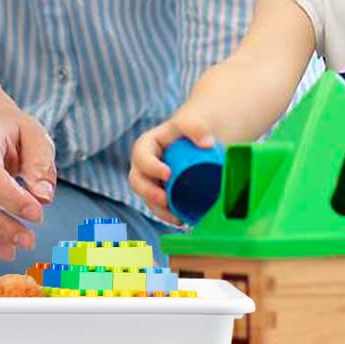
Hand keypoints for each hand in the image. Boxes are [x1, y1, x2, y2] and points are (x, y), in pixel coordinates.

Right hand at [130, 107, 220, 225]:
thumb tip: (207, 144)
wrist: (202, 140)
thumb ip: (196, 127)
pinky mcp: (164, 195)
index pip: (141, 156)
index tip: (167, 174)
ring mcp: (153, 182)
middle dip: (149, 193)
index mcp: (147, 146)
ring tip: (176, 217)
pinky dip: (169, 216)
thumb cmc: (193, 128)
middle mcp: (145, 166)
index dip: (150, 167)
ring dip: (158, 211)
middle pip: (137, 181)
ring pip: (147, 199)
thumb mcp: (191, 122)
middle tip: (165, 199)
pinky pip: (161, 209)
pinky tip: (182, 221)